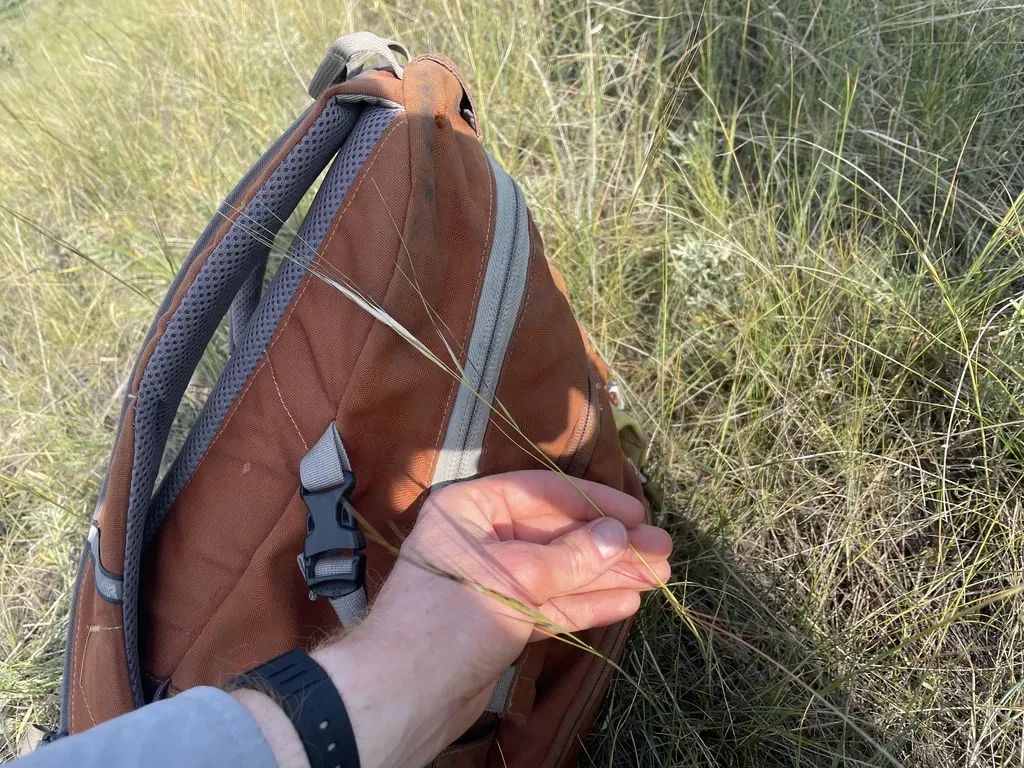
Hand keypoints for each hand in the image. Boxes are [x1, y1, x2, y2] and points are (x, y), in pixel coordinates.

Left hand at [239, 470, 672, 767]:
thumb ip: (570, 558)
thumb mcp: (514, 579)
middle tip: (662, 550)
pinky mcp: (502, 623)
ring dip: (607, 575)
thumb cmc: (449, 620)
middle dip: (609, 545)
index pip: (542, 494)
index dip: (592, 502)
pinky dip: (587, 604)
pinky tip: (626, 601)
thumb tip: (618, 534)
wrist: (402, 697)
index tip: (637, 512)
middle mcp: (482, 539)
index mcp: (471, 510)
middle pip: (558, 536)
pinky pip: (552, 605)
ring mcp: (493, 583)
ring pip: (561, 573)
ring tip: (658, 575)